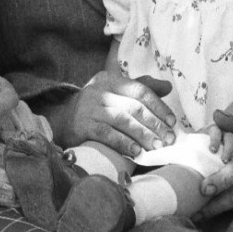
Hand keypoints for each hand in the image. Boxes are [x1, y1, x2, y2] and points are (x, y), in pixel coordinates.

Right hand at [51, 72, 175, 156]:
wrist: (61, 121)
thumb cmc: (96, 108)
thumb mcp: (115, 93)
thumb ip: (139, 88)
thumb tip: (167, 87)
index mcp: (109, 79)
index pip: (139, 89)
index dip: (158, 106)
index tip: (172, 122)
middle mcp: (98, 91)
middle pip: (132, 106)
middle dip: (154, 124)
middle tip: (168, 139)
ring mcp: (88, 108)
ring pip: (122, 120)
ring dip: (142, 135)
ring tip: (156, 146)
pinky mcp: (82, 126)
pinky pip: (107, 134)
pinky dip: (124, 143)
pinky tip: (136, 152)